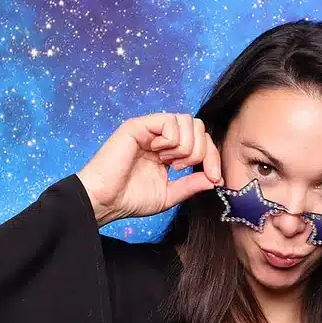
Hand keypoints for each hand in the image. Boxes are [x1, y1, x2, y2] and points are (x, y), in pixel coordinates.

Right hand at [76, 113, 223, 225]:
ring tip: (168, 162)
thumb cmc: (130, 199)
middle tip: (182, 169)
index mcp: (169, 151)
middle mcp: (160, 137)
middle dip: (202, 151)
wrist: (106, 201)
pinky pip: (169, 121)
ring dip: (185, 146)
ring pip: (187, 121)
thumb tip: (215, 178)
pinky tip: (159, 153)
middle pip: (198, 127)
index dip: (213, 158)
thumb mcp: (170, 194)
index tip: (215, 178)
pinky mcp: (139, 126)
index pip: (201, 142)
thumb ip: (192, 184)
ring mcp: (150, 129)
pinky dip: (172, 140)